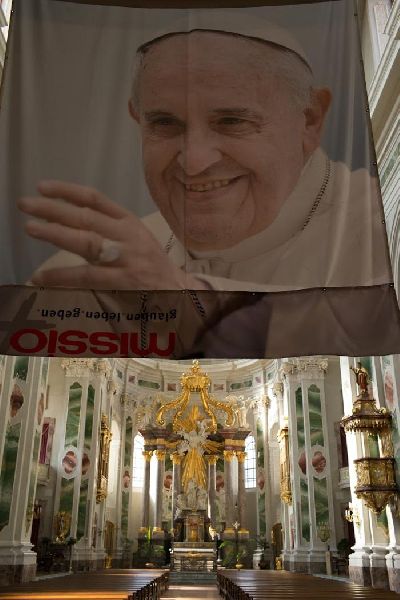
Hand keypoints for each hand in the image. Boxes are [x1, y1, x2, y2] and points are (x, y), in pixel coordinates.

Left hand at [19, 180, 205, 289]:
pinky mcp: (124, 281)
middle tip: (25, 204)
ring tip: (31, 228)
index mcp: (129, 221)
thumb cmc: (151, 265)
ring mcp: (126, 258)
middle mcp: (127, 235)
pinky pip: (88, 276)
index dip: (67, 191)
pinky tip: (42, 278)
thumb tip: (70, 221)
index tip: (42, 187)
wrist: (179, 291)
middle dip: (53, 209)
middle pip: (86, 217)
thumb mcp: (135, 238)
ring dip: (56, 234)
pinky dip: (62, 276)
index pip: (95, 199)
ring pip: (87, 242)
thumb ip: (108, 229)